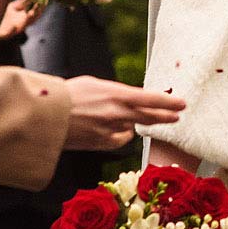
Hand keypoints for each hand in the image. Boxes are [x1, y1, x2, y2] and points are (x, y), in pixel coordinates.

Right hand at [63, 78, 186, 149]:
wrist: (45, 116)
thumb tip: (126, 98)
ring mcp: (110, 130)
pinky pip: (119, 139)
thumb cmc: (66, 96)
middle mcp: (116, 113)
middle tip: (177, 115)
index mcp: (115, 94)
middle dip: (165, 116)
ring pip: (134, 127)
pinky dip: (121, 134)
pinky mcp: (101, 143)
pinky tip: (119, 130)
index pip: (150, 99)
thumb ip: (113, 93)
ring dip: (142, 123)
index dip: (168, 102)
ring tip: (149, 119)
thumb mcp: (93, 85)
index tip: (182, 103)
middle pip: (149, 116)